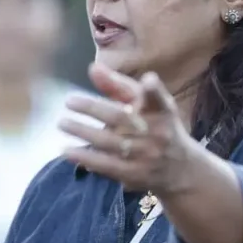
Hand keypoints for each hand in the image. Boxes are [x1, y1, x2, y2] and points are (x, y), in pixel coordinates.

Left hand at [59, 62, 200, 195]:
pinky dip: (86, 157)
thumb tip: (93, 68)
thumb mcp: (145, 104)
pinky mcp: (135, 174)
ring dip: (83, 132)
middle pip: (122, 118)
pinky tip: (67, 150)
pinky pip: (107, 165)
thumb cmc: (156, 126)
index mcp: (162, 111)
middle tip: (69, 101)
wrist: (180, 169)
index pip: (159, 99)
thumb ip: (119, 85)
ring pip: (110, 142)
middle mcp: (157, 132)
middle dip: (94, 108)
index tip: (148, 80)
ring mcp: (146, 155)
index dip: (155, 90)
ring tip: (62, 123)